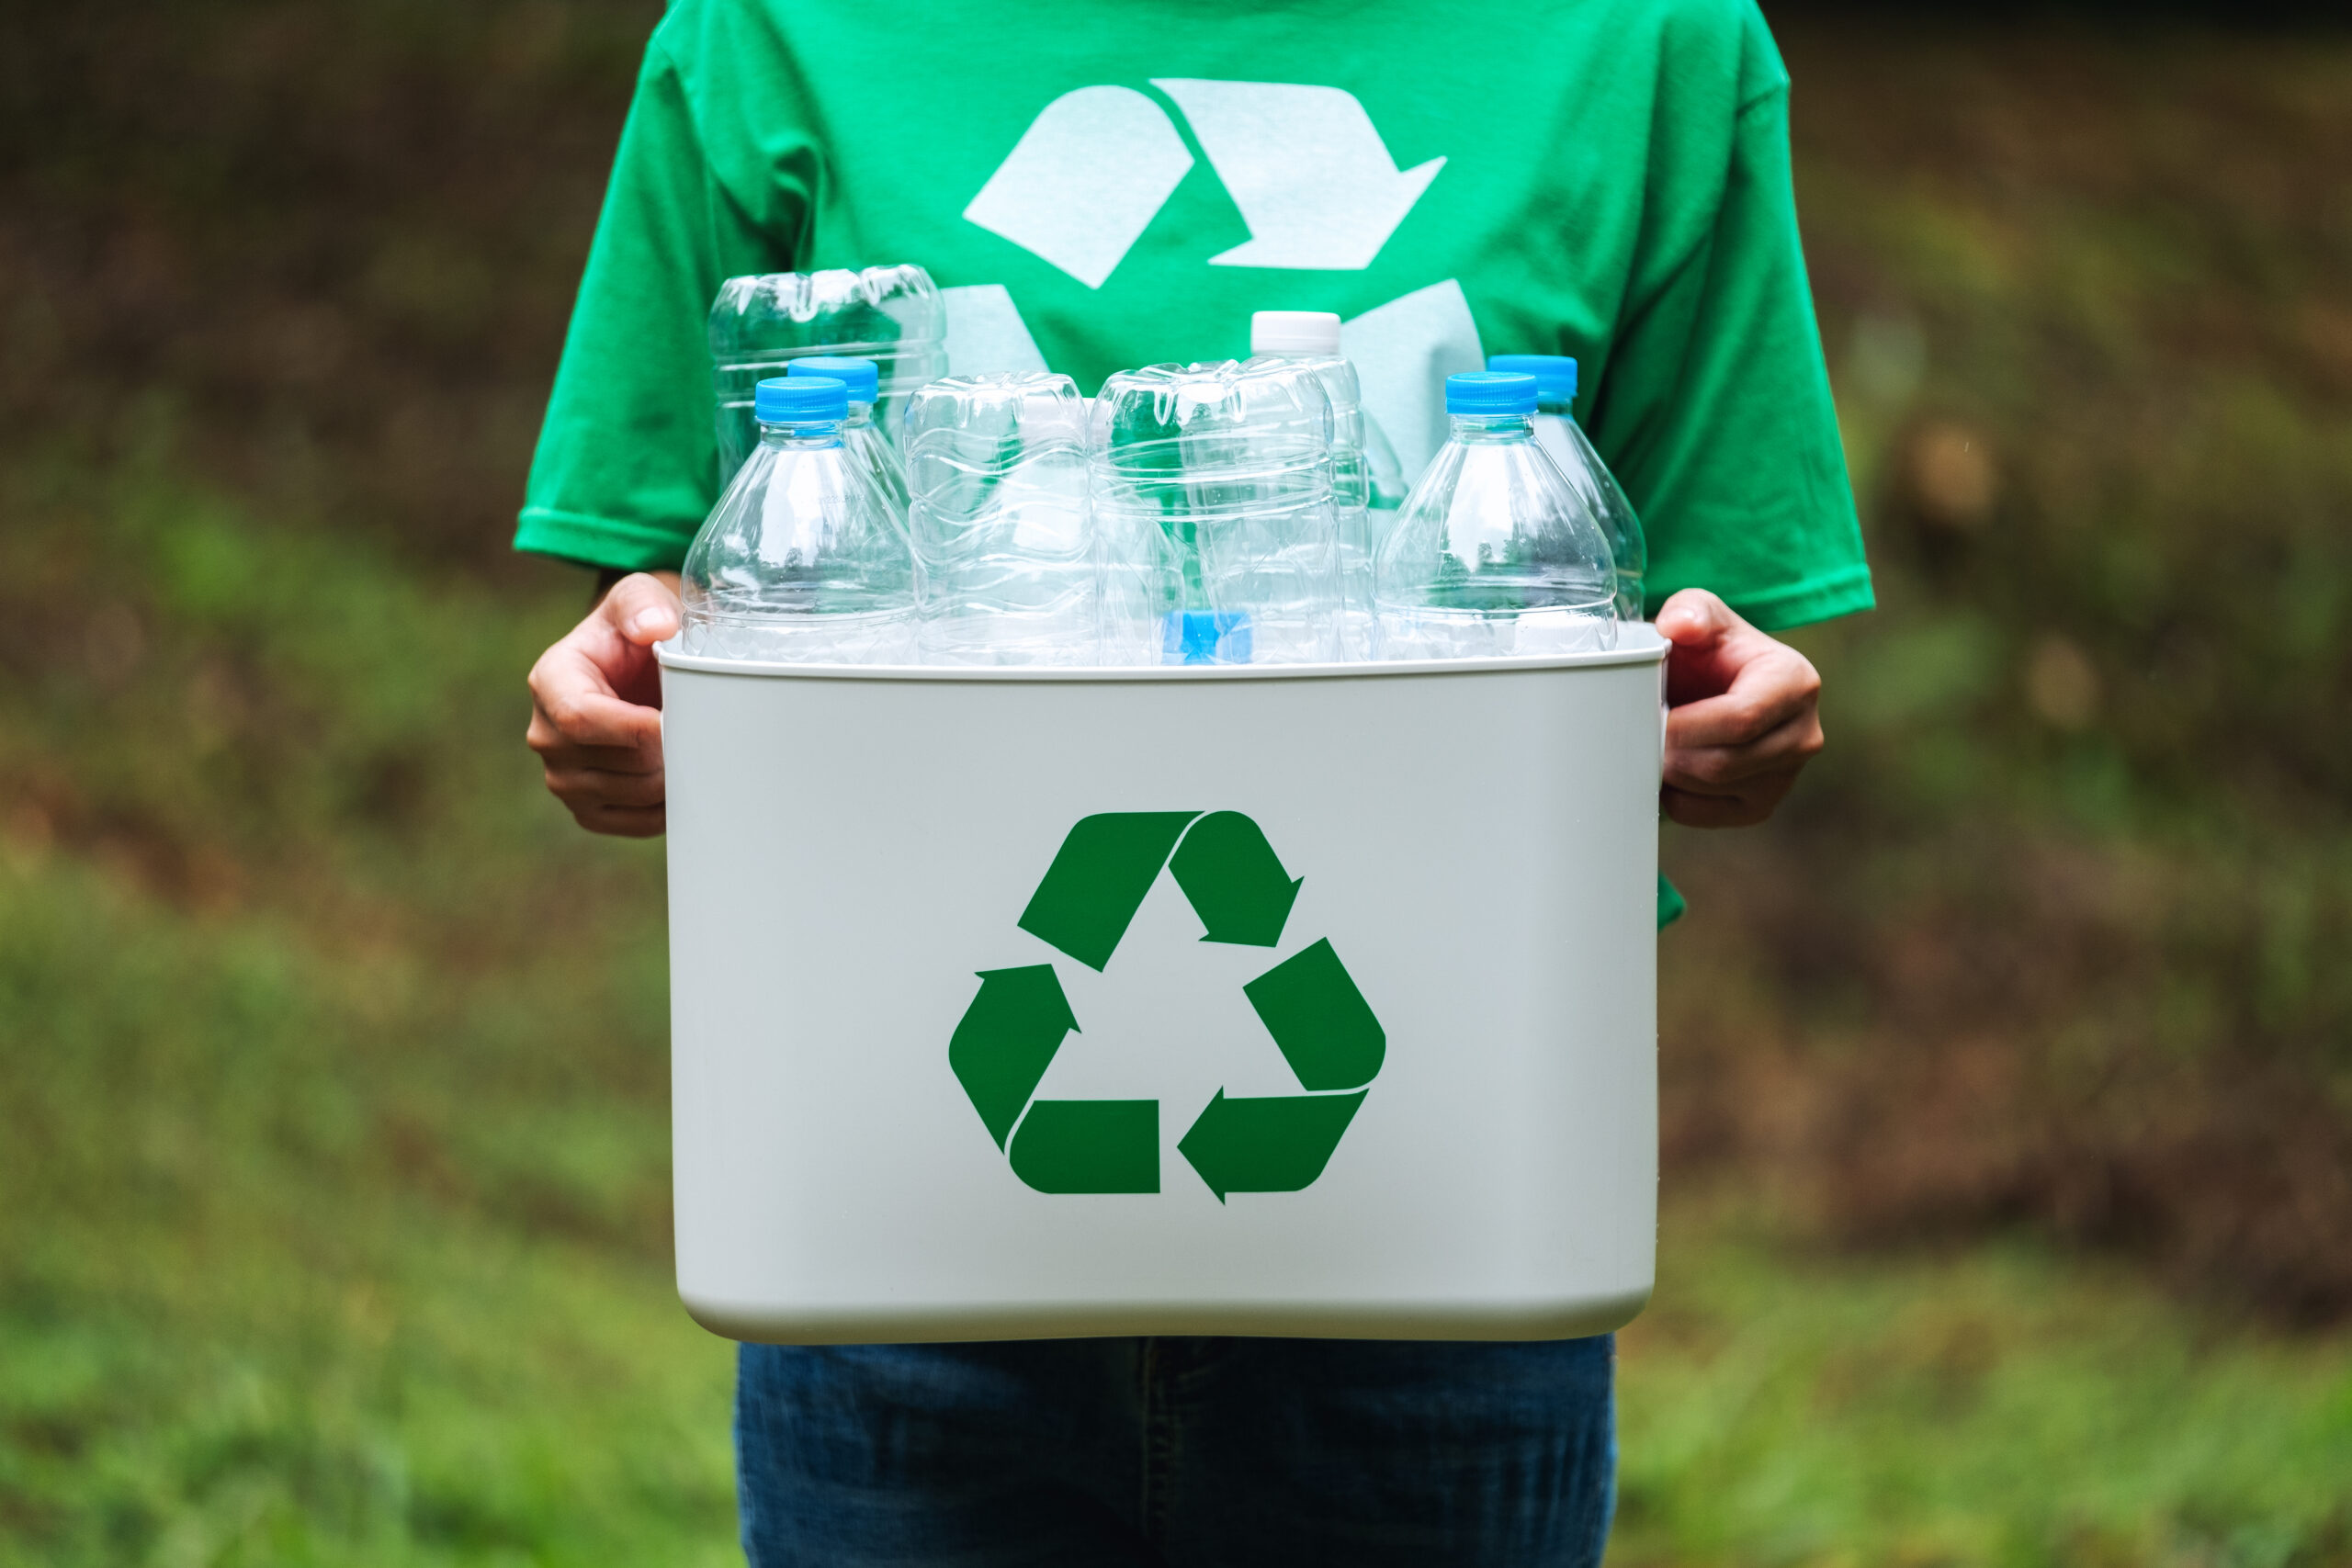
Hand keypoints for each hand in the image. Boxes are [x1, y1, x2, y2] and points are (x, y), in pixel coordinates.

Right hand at [525, 571, 679, 836]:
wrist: (638, 668)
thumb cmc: (638, 631)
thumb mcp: (639, 597)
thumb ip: (643, 604)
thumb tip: (655, 628)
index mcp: (551, 681)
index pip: (580, 718)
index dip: (633, 728)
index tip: (675, 719)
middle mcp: (546, 734)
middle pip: (614, 762)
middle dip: (665, 749)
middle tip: (697, 726)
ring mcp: (563, 778)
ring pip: (630, 794)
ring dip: (672, 776)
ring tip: (688, 742)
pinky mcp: (588, 809)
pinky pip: (633, 822)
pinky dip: (666, 806)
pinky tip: (680, 776)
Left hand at [1655, 588, 1823, 827]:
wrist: (1717, 684)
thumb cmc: (1710, 649)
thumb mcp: (1701, 613)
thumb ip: (1690, 610)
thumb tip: (1679, 626)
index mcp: (1796, 683)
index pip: (1741, 719)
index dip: (1686, 725)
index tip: (1652, 714)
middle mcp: (1804, 734)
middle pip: (1723, 761)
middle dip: (1671, 749)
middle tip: (1640, 729)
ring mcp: (1786, 777)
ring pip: (1711, 788)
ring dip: (1669, 769)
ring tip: (1653, 740)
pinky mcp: (1760, 806)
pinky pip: (1704, 814)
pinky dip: (1673, 795)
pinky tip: (1667, 766)